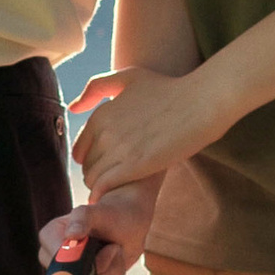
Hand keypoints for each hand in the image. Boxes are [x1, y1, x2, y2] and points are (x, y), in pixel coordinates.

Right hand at [35, 184, 159, 274]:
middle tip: (117, 249)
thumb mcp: (97, 212)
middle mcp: (51, 261)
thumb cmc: (110, 216)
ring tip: (116, 255)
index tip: (112, 249)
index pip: (61, 263)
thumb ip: (82, 218)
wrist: (125, 228)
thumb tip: (71, 236)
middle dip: (105, 270)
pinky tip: (115, 269)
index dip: (88, 263)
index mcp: (49, 237)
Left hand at [68, 67, 228, 196]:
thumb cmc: (168, 89)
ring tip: (117, 187)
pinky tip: (115, 195)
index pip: (80, 150)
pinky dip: (105, 193)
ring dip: (101, 186)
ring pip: (93, 179)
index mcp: (101, 114)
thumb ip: (97, 88)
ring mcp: (119, 150)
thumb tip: (74, 108)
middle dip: (96, 175)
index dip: (90, 161)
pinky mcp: (135, 166)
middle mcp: (105, 132)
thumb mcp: (129, 78)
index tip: (105, 166)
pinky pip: (105, 186)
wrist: (200, 103)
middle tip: (113, 179)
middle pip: (86, 166)